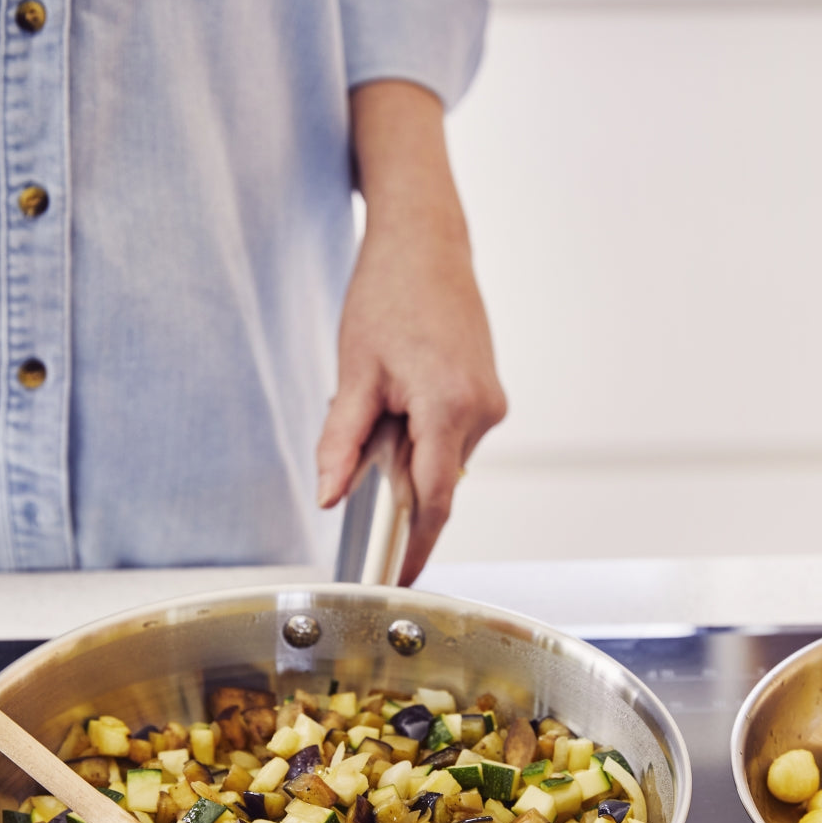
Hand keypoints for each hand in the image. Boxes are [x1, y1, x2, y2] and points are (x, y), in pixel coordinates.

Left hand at [316, 82, 505, 584]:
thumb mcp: (354, 372)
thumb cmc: (390, 294)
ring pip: (440, 459)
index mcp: (450, 406)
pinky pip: (449, 438)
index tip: (399, 580)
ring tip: (382, 387)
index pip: (434, 501)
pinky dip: (420, 431)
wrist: (426, 241)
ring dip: (405, 448)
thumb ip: (343, 441)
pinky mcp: (488, 396)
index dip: (415, 547)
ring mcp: (491, 404)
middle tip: (361, 417)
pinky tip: (401, 385)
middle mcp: (483, 412)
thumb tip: (330, 496)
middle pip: (434, 480)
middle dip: (394, 476)